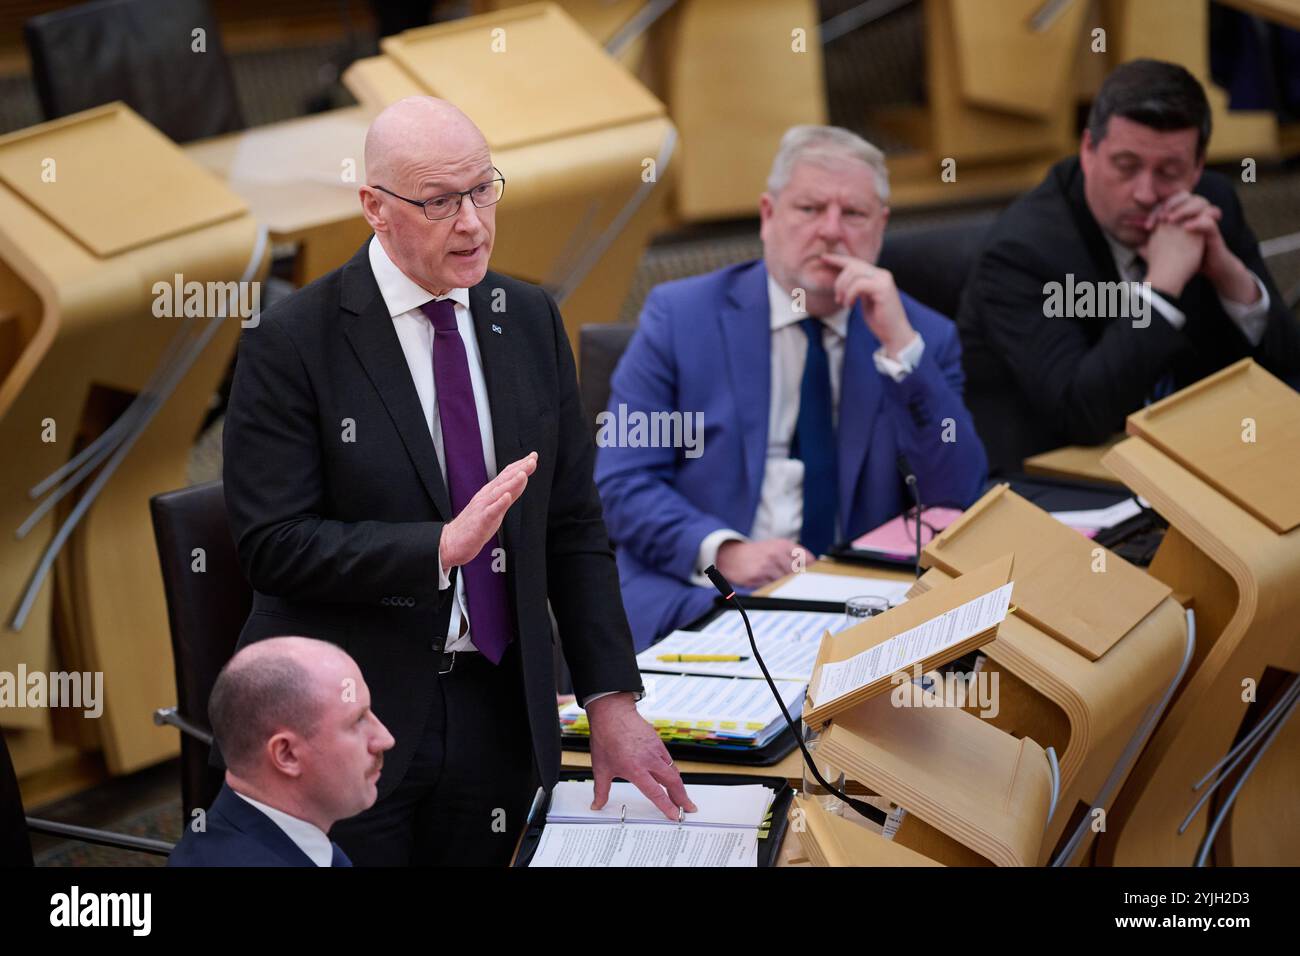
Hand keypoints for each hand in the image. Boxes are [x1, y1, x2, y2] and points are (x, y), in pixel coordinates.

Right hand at [438, 451, 536, 568]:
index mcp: (490, 492)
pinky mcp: (481, 521)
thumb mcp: (496, 507)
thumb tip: (522, 481)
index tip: (533, 457)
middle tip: (532, 460)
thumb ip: (509, 495)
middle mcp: (486, 496)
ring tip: (522, 473)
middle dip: (519, 469)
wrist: (453, 541)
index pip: (507, 475)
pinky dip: (499, 503)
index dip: (520, 466)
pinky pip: (491, 511)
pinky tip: (506, 497)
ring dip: (511, 482)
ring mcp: (483, 507)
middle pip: (505, 480)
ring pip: (499, 492)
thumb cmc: (475, 525)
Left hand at [587, 693, 696, 820]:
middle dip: (682, 798)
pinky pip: (668, 759)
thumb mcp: (600, 768)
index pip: (656, 793)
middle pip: (673, 782)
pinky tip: (671, 775)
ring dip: (679, 785)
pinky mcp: (657, 742)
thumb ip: (601, 790)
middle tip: (688, 808)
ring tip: (682, 796)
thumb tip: (597, 804)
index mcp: (635, 769)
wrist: (611, 713)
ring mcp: (655, 750)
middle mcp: (649, 760)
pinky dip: (672, 770)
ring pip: (673, 771)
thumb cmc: (605, 738)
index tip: (675, 815)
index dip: (667, 806)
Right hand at [716, 538, 811, 588]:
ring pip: (786, 581)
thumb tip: (813, 568)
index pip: (807, 559)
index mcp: (784, 545)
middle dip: (799, 580)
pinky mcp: (758, 576)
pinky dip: (774, 588)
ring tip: (781, 584)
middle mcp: (777, 553)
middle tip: (800, 586)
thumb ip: (794, 556)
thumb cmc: (756, 553)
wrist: (731, 556)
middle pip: (798, 573)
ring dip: (786, 586)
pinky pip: (773, 587)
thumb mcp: (776, 547)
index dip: (812, 570)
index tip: (814, 577)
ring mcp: (767, 565)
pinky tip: (769, 584)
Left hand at [820, 253, 916, 356]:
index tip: (823, 258)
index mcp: (877, 276)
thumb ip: (857, 288)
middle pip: (853, 266)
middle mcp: (882, 274)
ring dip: (843, 289)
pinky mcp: (883, 288)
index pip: (855, 262)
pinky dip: (850, 295)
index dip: (838, 259)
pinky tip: (850, 305)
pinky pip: (859, 285)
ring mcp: (884, 280)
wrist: (894, 334)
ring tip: (843, 303)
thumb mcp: (864, 300)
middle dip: (839, 281)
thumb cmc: (879, 320)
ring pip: (854, 273)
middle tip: (837, 298)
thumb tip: (843, 282)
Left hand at [1150, 192, 1257, 303]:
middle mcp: (1195, 214)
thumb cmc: (1189, 259)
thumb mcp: (1168, 251)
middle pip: (1185, 196)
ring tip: (1170, 221)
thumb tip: (1136, 247)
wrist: (1208, 268)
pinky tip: (1186, 228)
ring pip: (1200, 202)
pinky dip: (1198, 222)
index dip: (1156, 211)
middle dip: (1171, 204)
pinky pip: (1209, 221)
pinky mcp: (1215, 231)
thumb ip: (1154, 246)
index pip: (1169, 203)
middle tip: (1160, 218)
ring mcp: (1206, 220)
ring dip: (1183, 209)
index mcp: (1183, 216)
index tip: (1146, 226)